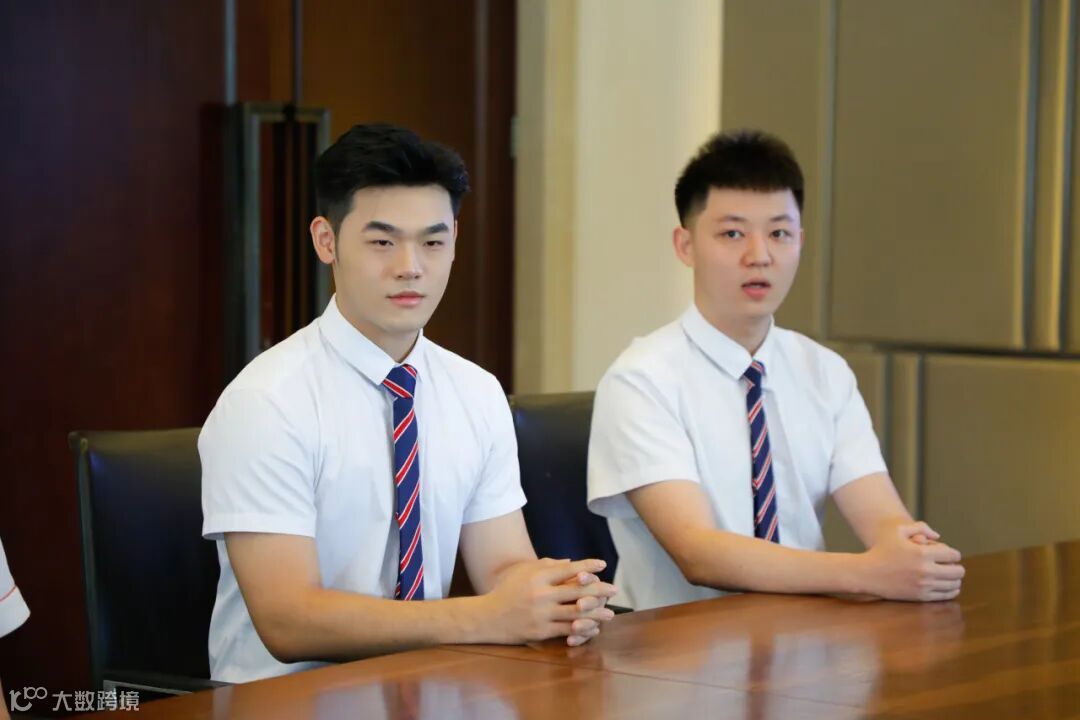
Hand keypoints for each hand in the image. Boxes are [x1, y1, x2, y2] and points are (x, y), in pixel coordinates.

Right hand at [483, 558, 617, 645]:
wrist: (488, 617)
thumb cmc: (506, 590)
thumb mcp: (523, 571)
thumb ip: (547, 565)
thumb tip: (571, 562)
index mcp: (538, 576)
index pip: (569, 569)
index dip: (588, 566)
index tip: (603, 565)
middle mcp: (541, 593)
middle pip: (577, 590)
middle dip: (599, 590)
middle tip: (614, 589)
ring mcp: (541, 613)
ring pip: (576, 612)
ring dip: (596, 613)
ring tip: (610, 613)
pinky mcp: (541, 631)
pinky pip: (567, 630)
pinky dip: (582, 629)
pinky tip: (593, 628)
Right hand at [859, 522, 964, 601]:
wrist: (868, 573)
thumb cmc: (882, 549)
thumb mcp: (897, 530)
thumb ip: (920, 527)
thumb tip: (937, 536)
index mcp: (922, 553)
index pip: (953, 555)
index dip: (954, 554)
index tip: (949, 554)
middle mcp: (926, 570)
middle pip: (957, 571)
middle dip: (957, 567)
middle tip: (952, 565)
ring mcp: (924, 585)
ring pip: (953, 585)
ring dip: (954, 580)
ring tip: (949, 576)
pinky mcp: (921, 596)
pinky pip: (945, 595)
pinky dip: (950, 591)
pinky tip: (947, 586)